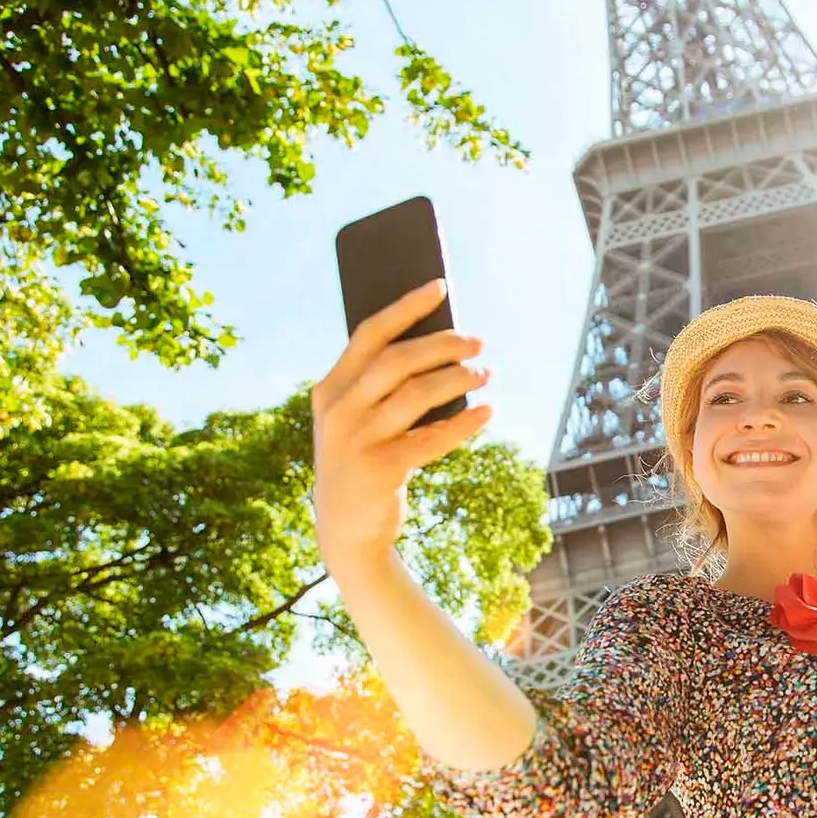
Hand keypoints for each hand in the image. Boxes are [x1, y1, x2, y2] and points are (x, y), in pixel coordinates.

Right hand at [310, 279, 492, 568]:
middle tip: (479, 342)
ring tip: (486, 373)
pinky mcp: (380, 469)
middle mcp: (338, 410)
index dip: (406, 307)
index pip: (369, 334)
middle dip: (444, 344)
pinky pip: (432, 437)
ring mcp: (356, 440)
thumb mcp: (359, 421)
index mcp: (329, 389)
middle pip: (398, 360)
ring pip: (418, 394)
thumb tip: (443, 347)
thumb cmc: (363, 462)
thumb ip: (383, 387)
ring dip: (458, 379)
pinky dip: (464, 423)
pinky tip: (486, 413)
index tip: (440, 286)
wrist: (346, 531)